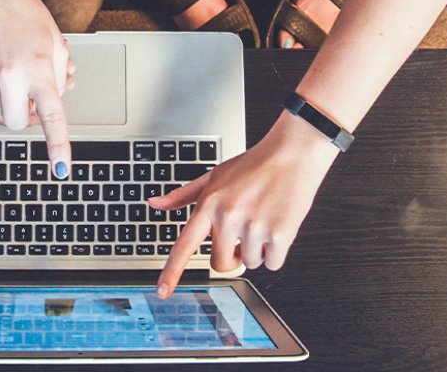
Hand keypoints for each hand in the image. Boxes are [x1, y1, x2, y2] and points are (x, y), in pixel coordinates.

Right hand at [0, 0, 72, 176]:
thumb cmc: (26, 15)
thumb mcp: (55, 44)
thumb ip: (59, 77)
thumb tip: (56, 101)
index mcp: (40, 69)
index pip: (53, 117)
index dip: (58, 146)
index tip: (61, 169)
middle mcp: (12, 74)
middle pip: (16, 122)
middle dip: (23, 116)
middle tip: (27, 96)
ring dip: (4, 102)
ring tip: (9, 75)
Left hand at [149, 112, 340, 297]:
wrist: (292, 154)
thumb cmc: (253, 165)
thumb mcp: (214, 176)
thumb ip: (183, 195)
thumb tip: (155, 204)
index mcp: (209, 204)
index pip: (185, 245)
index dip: (172, 271)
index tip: (162, 292)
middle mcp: (229, 217)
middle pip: (221, 264)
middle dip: (232, 256)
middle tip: (242, 235)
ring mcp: (254, 226)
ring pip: (250, 263)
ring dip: (257, 250)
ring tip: (263, 220)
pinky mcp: (280, 234)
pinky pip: (273, 263)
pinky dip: (276, 252)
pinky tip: (277, 225)